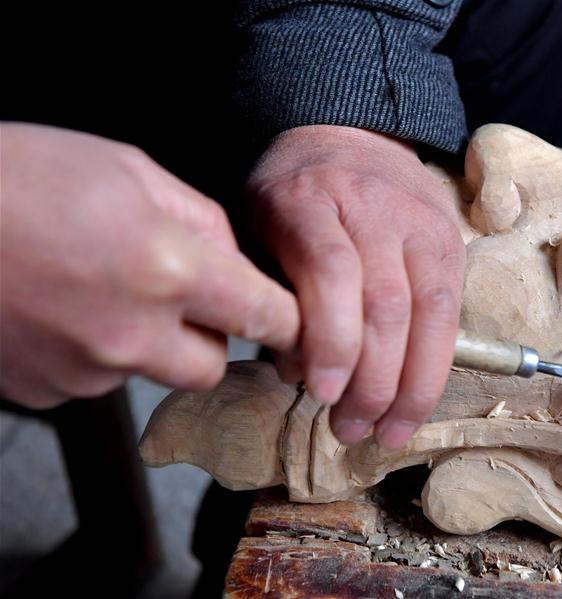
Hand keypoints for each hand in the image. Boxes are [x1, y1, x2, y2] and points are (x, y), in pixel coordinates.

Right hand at [0, 123, 298, 407]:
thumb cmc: (18, 175)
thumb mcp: (128, 168)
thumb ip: (200, 219)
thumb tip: (234, 260)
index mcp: (164, 268)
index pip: (265, 316)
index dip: (286, 318)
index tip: (290, 318)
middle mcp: (129, 333)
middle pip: (212, 366)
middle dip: (209, 337)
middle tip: (182, 298)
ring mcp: (82, 370)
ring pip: (151, 374)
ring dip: (146, 343)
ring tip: (100, 288)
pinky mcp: (45, 391)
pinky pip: (96, 382)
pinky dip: (94, 354)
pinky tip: (63, 309)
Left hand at [248, 125, 464, 448]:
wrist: (351, 136)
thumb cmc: (292, 197)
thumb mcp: (257, 230)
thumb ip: (273, 297)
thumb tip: (299, 375)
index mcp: (309, 199)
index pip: (331, 271)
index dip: (330, 338)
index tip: (320, 393)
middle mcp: (373, 206)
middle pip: (385, 303)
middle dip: (370, 381)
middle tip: (348, 429)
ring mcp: (421, 224)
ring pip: (427, 313)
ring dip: (409, 386)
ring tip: (386, 432)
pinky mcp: (451, 243)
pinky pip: (451, 313)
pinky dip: (434, 367)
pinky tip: (415, 403)